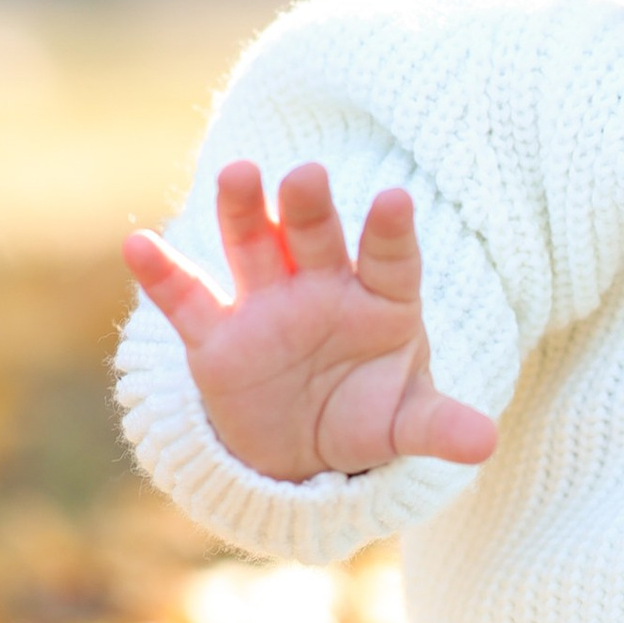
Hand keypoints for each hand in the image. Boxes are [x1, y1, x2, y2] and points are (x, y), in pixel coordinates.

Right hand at [125, 162, 497, 483]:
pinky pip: (189, 299)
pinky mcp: (218, 336)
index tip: (395, 201)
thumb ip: (439, 426)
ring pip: (253, 246)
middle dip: (309, 208)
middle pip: (316, 237)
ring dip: (243, 212)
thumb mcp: (405, 425)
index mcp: (381, 300)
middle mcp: (322, 287)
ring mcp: (267, 304)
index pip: (390, 259)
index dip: (390, 232)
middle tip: (307, 176)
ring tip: (238, 175)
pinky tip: (138, 244)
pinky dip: (163, 274)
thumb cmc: (369, 415)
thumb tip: (485, 443)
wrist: (306, 447)